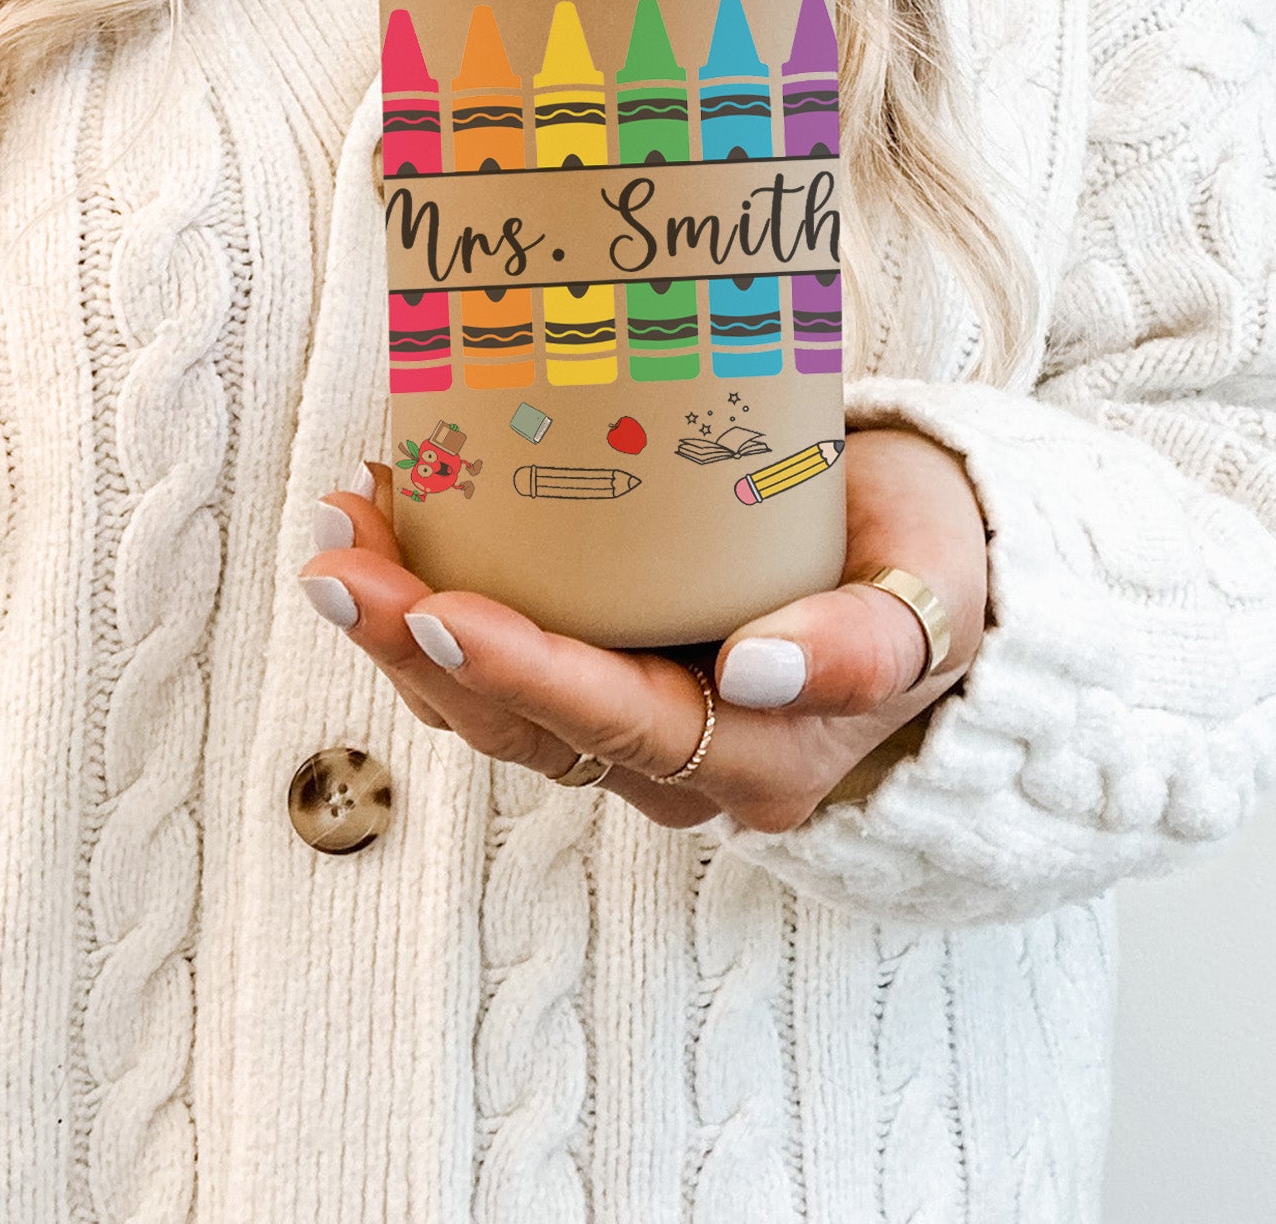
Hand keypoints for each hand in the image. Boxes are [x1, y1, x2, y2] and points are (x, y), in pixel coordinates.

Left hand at [298, 426, 988, 834]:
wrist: (937, 566)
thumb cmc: (936, 568)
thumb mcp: (933, 596)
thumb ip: (863, 642)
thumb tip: (753, 669)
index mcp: (760, 755)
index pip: (617, 724)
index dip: (520, 674)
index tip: (436, 612)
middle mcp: (680, 759)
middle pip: (521, 724)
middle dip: (414, 646)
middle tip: (338, 560)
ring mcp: (632, 722)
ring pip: (489, 701)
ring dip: (401, 622)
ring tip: (343, 525)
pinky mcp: (606, 671)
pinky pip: (501, 658)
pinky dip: (434, 597)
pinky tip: (398, 516)